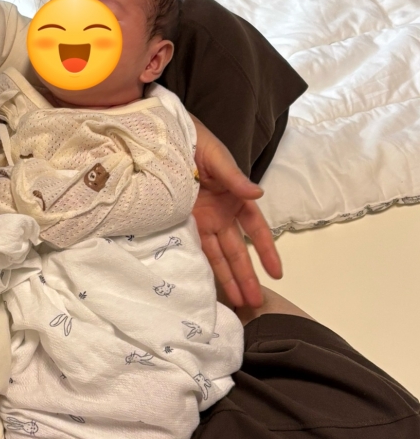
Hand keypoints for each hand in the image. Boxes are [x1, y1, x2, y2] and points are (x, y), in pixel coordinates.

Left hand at [191, 116, 281, 306]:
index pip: (256, 228)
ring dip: (228, 277)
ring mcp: (202, 219)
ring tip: (239, 302)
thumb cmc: (195, 141)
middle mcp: (221, 213)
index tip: (276, 272)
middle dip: (246, 275)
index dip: (266, 250)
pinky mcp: (181, 220)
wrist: (162, 136)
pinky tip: (208, 285)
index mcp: (235, 197)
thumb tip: (257, 194)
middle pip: (237, 249)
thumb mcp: (216, 156)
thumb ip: (234, 177)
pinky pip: (195, 246)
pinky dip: (202, 265)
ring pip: (218, 254)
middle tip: (256, 302)